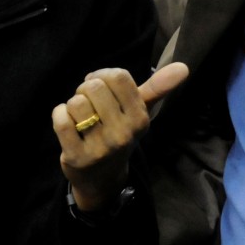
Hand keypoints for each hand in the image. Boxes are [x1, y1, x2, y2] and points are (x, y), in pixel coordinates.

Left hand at [52, 62, 188, 209]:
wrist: (102, 178)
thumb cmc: (120, 133)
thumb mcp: (140, 112)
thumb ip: (158, 87)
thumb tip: (184, 66)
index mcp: (140, 118)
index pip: (119, 76)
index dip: (104, 75)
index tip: (102, 86)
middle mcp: (123, 133)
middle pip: (94, 86)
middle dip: (86, 90)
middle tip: (90, 104)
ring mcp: (100, 147)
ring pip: (76, 103)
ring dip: (73, 105)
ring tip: (81, 117)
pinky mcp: (77, 157)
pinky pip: (61, 119)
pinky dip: (59, 115)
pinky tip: (68, 125)